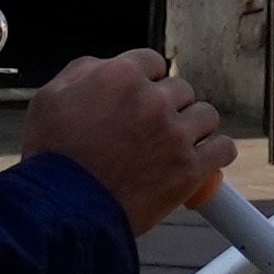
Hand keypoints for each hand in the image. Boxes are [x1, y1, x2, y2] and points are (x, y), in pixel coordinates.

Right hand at [23, 49, 236, 232]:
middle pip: (181, 89)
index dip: (147, 82)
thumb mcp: (50, 97)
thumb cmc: (51, 157)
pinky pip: (223, 148)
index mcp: (120, 75)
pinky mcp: (189, 169)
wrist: (61, 211)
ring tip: (176, 145)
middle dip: (168, 107)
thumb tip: (107, 65)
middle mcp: (152, 100)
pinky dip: (216, 153)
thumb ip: (84, 71)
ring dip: (193, 128)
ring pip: (205, 116)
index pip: (153, 62)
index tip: (142, 99)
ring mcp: (174, 135)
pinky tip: (204, 159)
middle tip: (152, 129)